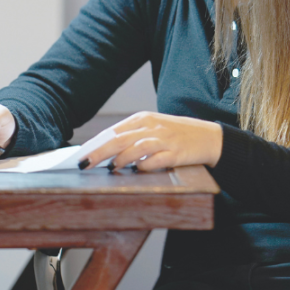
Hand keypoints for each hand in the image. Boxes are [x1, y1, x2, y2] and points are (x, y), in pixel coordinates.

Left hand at [80, 111, 222, 171]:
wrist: (209, 137)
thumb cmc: (176, 134)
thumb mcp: (152, 128)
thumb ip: (130, 137)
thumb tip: (102, 152)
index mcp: (142, 119)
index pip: (113, 131)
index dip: (95, 144)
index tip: (80, 156)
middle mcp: (151, 127)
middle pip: (119, 139)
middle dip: (99, 152)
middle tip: (84, 164)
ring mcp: (164, 140)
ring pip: (135, 148)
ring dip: (120, 159)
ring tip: (110, 168)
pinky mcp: (175, 153)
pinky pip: (156, 160)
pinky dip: (144, 166)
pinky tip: (136, 171)